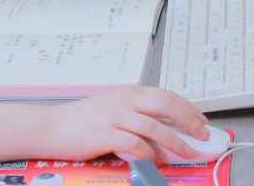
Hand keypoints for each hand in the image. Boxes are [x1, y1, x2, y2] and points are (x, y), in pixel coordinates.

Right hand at [44, 84, 208, 162]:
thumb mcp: (113, 107)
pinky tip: (156, 161)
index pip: (167, 96)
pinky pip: (135, 145)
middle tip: (202, 135)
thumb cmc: (82, 120)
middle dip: (189, 121)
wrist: (51, 126)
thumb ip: (137, 113)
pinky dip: (149, 154)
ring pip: (155, 127)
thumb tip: (165, 127)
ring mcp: (116, 117)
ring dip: (175, 142)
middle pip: (167, 106)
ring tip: (188, 152)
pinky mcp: (106, 134)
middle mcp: (126, 100)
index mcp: (130, 92)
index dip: (188, 108)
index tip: (201, 120)